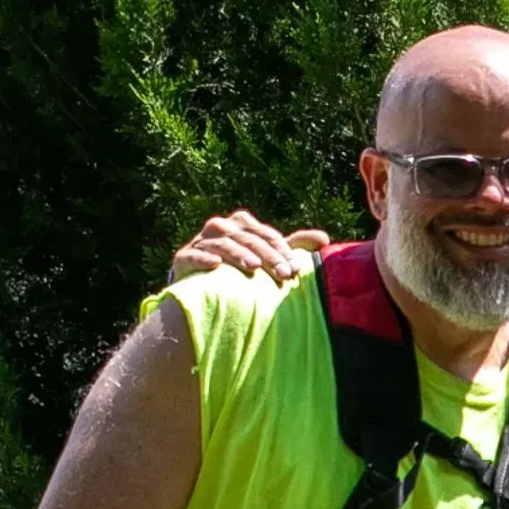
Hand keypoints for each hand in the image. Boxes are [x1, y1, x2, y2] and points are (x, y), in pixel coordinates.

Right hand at [171, 210, 330, 284]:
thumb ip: (293, 246)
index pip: (265, 234)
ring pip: (222, 242)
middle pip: (247, 238)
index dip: (282, 251)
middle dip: (267, 256)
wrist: (201, 284)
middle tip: (283, 275)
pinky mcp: (183, 258)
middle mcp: (220, 227)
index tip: (296, 271)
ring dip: (238, 254)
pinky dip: (203, 258)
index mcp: (241, 224)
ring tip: (253, 268)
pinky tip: (215, 266)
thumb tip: (325, 238)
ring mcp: (201, 241)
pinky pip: (192, 255)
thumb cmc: (240, 268)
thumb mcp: (268, 256)